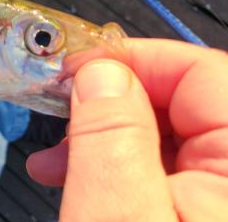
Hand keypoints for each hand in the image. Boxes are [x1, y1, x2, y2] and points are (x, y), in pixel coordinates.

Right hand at [26, 39, 227, 220]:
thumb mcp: (114, 214)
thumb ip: (111, 137)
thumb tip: (102, 73)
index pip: (202, 72)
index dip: (133, 61)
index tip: (76, 69)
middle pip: (183, 105)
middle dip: (110, 105)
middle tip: (59, 115)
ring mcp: (218, 202)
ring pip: (168, 142)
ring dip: (104, 141)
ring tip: (54, 161)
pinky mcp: (197, 217)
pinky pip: (162, 178)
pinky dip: (116, 173)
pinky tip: (76, 183)